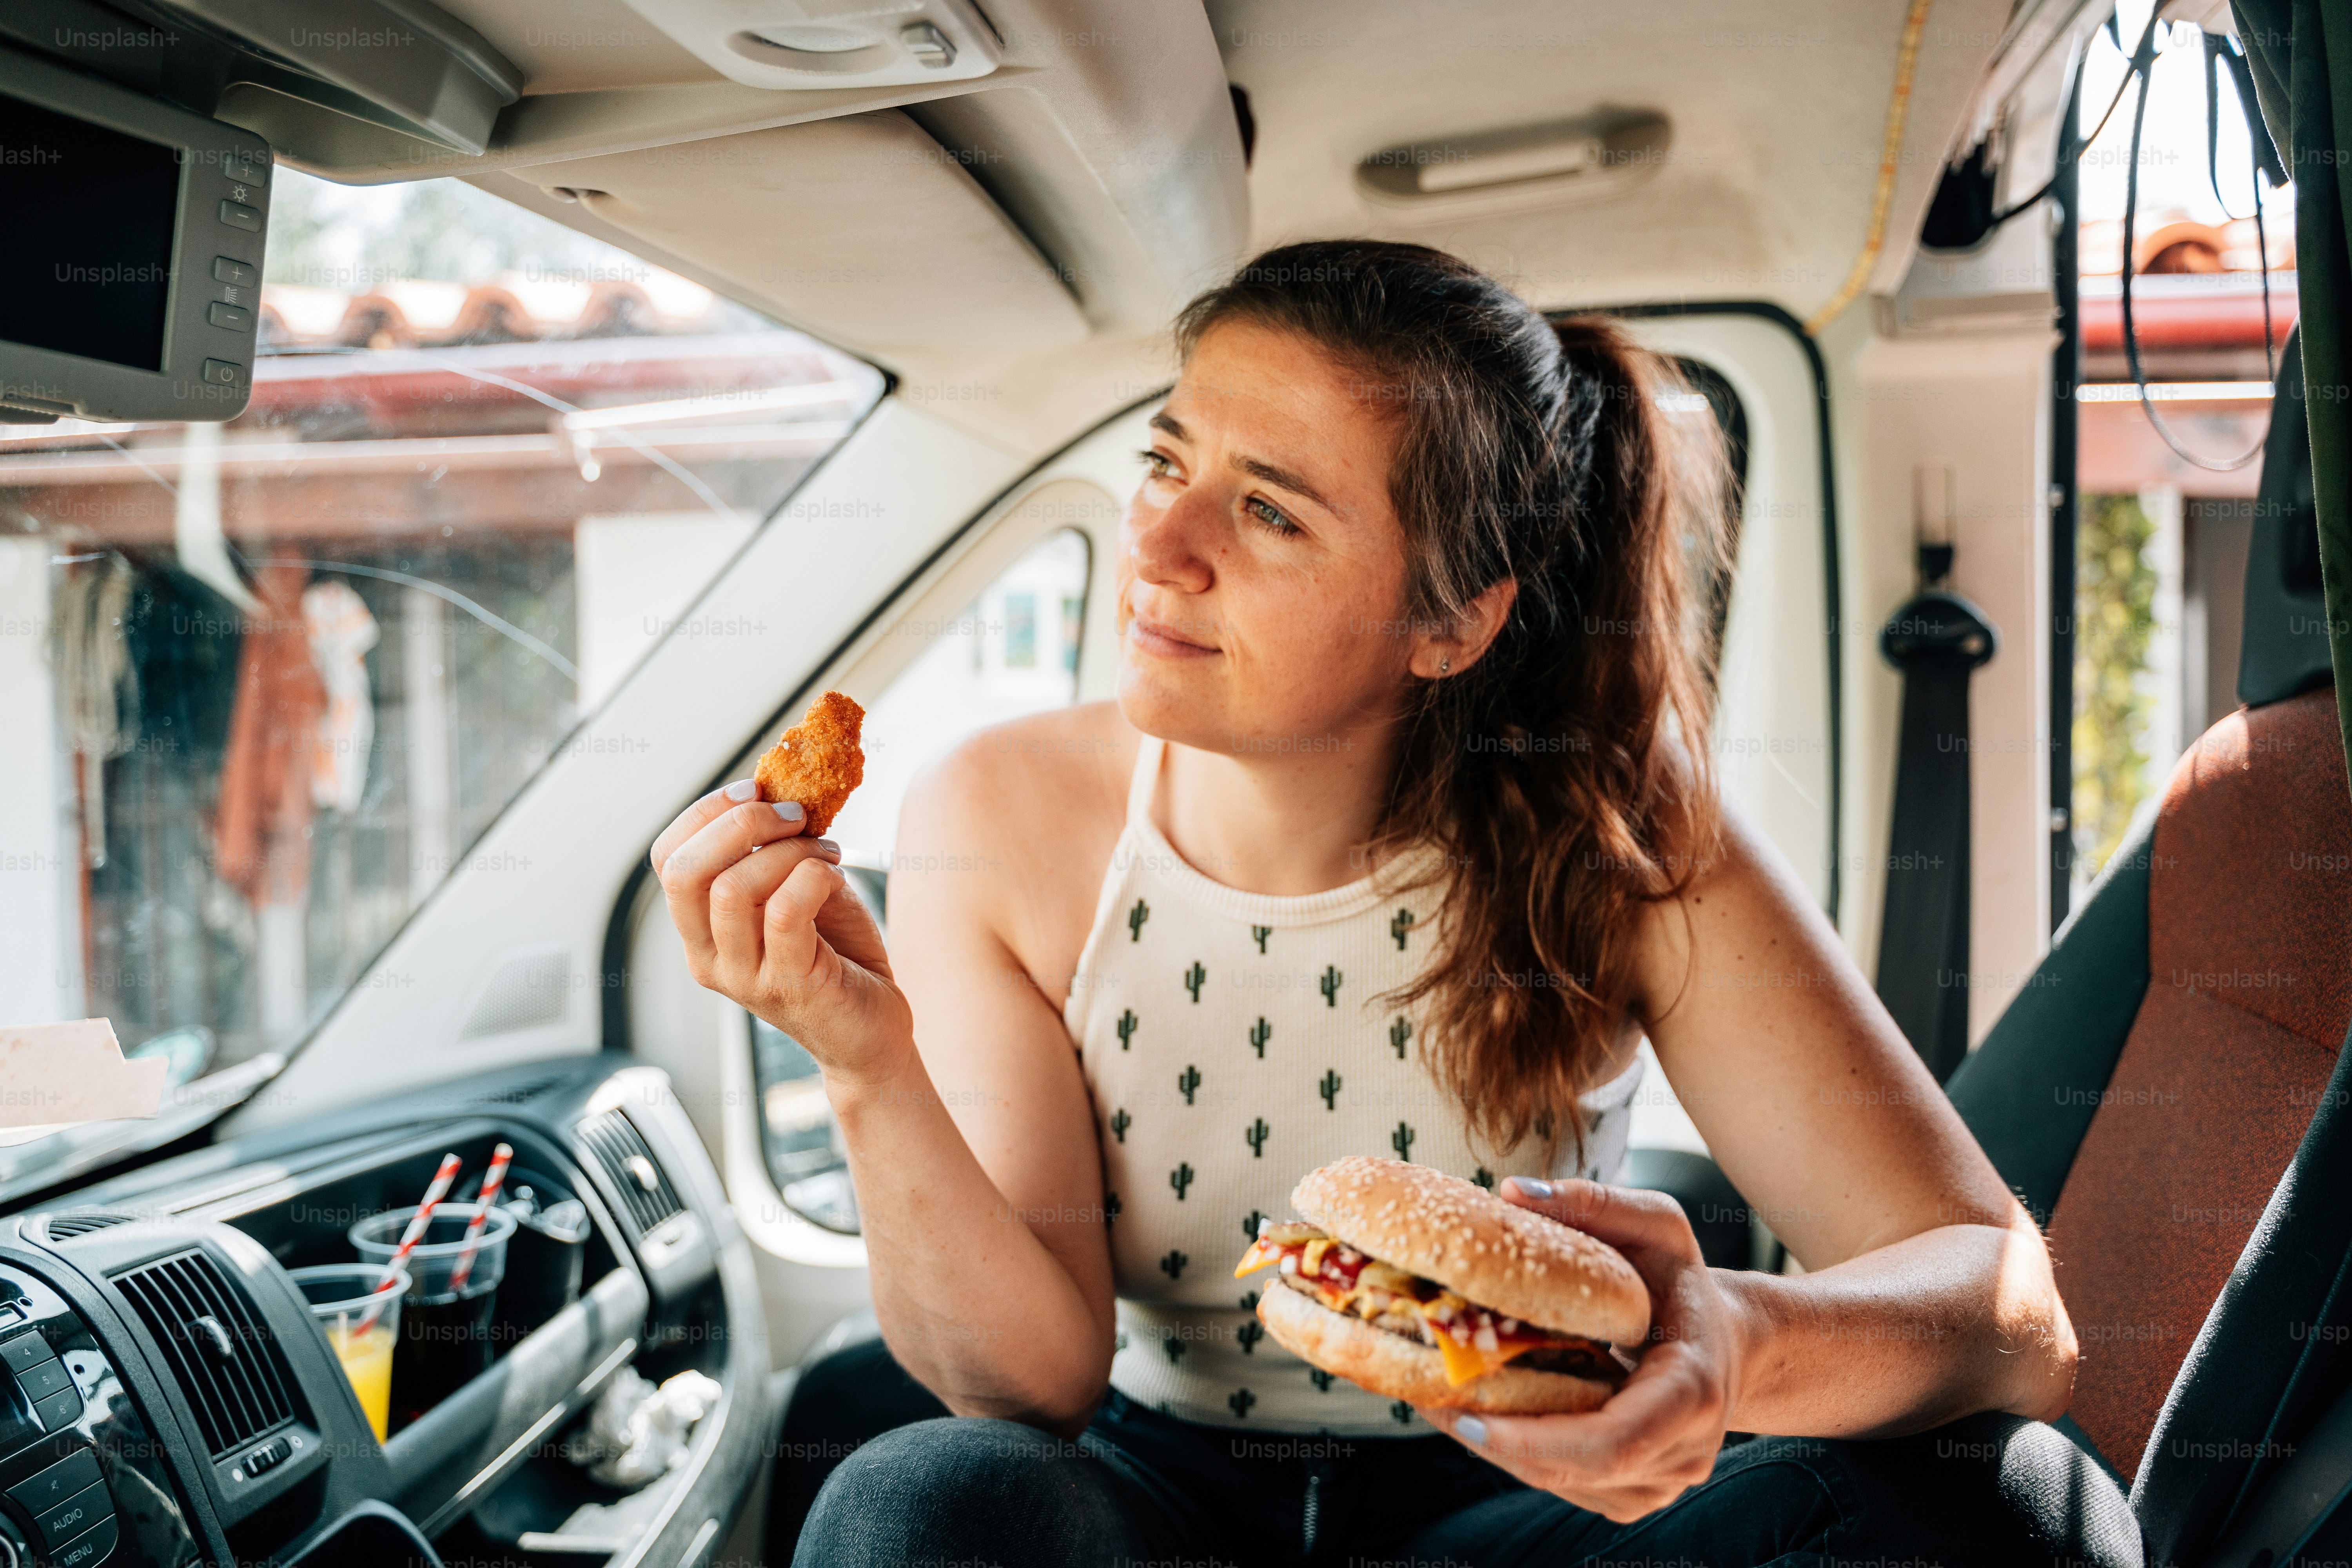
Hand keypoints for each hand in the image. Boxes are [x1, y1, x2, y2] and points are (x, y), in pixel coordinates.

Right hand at [651, 780, 911, 1082]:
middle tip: (795, 815)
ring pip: (732, 889)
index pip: (667, 860)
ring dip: (787, 851)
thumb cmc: (835, 953)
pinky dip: (813, 876)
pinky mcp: (788, 986)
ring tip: (826, 851)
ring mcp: (744, 977)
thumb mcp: (793, 889)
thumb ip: (771, 852)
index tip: (756, 790)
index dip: (706, 813)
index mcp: (699, 930)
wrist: (872, 1030)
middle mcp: (708, 957)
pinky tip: (836, 878)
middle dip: (740, 823)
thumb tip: (773, 789)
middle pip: (686, 872)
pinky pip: (785, 910)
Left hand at [1414, 1178, 1742, 1521]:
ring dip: (1497, 1451)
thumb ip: (1594, 1202)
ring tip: (1435, 1400)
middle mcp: (1683, 1452)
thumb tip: (1513, 1191)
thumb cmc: (1683, 1280)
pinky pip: (1567, 1485)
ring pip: (1563, 1483)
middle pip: (1575, 1470)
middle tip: (1427, 1398)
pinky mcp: (1636, 1493)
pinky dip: (1518, 1455)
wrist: (1726, 1340)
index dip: (1536, 1438)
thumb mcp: (1655, 1226)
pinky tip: (1477, 1415)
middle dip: (1497, 1442)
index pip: (1612, 1440)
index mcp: (1693, 1392)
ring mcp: (1662, 1482)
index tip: (1467, 1417)